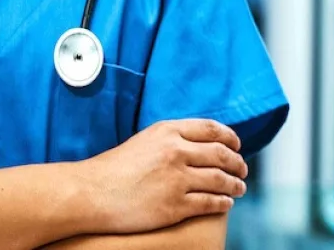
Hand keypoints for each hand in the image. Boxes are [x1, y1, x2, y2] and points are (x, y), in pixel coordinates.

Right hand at [76, 119, 247, 233]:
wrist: (91, 192)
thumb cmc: (111, 169)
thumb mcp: (143, 142)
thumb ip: (169, 140)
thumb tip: (197, 145)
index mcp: (167, 132)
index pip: (212, 129)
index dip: (230, 138)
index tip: (236, 145)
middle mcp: (176, 152)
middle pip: (222, 154)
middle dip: (237, 163)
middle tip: (242, 169)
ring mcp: (177, 179)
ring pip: (222, 180)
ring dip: (235, 184)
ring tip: (239, 188)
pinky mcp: (176, 205)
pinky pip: (211, 203)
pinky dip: (223, 203)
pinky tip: (225, 203)